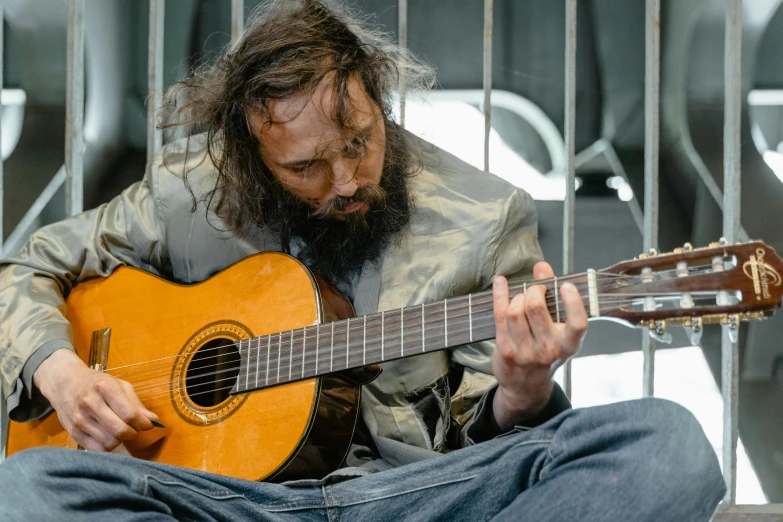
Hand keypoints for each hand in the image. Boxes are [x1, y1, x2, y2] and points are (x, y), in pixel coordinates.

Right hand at [34, 349, 157, 450]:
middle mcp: (90, 403)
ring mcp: (79, 419)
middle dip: (133, 433)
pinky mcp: (73, 433)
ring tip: (120, 430)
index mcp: (105, 387)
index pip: (130, 414)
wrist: (65, 382)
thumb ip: (136, 403)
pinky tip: (108, 436)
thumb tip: (153, 420)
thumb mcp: (119, 385)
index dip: (143, 423)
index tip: (148, 425)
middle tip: (134, 429)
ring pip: (109, 443)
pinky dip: (107, 447)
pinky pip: (97, 449)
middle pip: (120, 431)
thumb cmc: (96, 383)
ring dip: (120, 440)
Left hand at [491, 261, 587, 430]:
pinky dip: (499, 294)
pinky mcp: (506, 351)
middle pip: (535, 308)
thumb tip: (542, 266)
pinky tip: (500, 283)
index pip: (578, 324)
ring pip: (515, 311)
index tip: (566, 285)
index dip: (572, 302)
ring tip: (521, 299)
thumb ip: (552, 296)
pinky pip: (499, 316)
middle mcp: (549, 350)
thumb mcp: (557, 329)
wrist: (526, 386)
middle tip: (535, 291)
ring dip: (517, 297)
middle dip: (533, 290)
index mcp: (569, 345)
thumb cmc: (545, 351)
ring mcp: (525, 352)